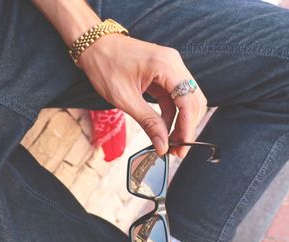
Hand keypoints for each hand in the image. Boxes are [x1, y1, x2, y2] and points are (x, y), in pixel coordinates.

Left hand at [78, 34, 207, 157]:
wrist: (94, 45)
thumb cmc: (105, 66)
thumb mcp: (125, 98)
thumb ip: (148, 122)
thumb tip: (163, 146)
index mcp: (166, 66)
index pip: (189, 101)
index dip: (188, 127)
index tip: (182, 148)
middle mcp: (174, 64)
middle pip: (194, 101)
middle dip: (187, 127)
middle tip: (177, 150)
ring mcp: (171, 68)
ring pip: (188, 100)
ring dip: (181, 122)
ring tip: (170, 143)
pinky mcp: (166, 74)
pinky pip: (176, 98)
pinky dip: (172, 115)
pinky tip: (164, 130)